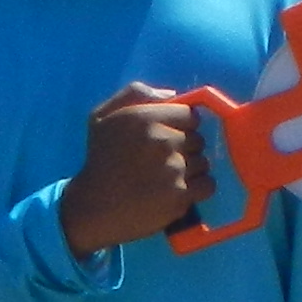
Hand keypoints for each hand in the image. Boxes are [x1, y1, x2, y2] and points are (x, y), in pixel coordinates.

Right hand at [60, 84, 206, 258]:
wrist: (93, 207)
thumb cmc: (100, 159)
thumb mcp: (103, 116)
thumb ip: (135, 94)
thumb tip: (173, 94)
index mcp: (144, 118)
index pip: (190, 115)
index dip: (181, 125)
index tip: (168, 136)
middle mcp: (162, 141)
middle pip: (198, 139)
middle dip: (184, 148)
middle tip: (163, 161)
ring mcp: (173, 169)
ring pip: (204, 162)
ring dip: (191, 170)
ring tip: (167, 178)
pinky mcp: (180, 196)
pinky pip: (208, 185)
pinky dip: (198, 189)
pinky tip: (178, 191)